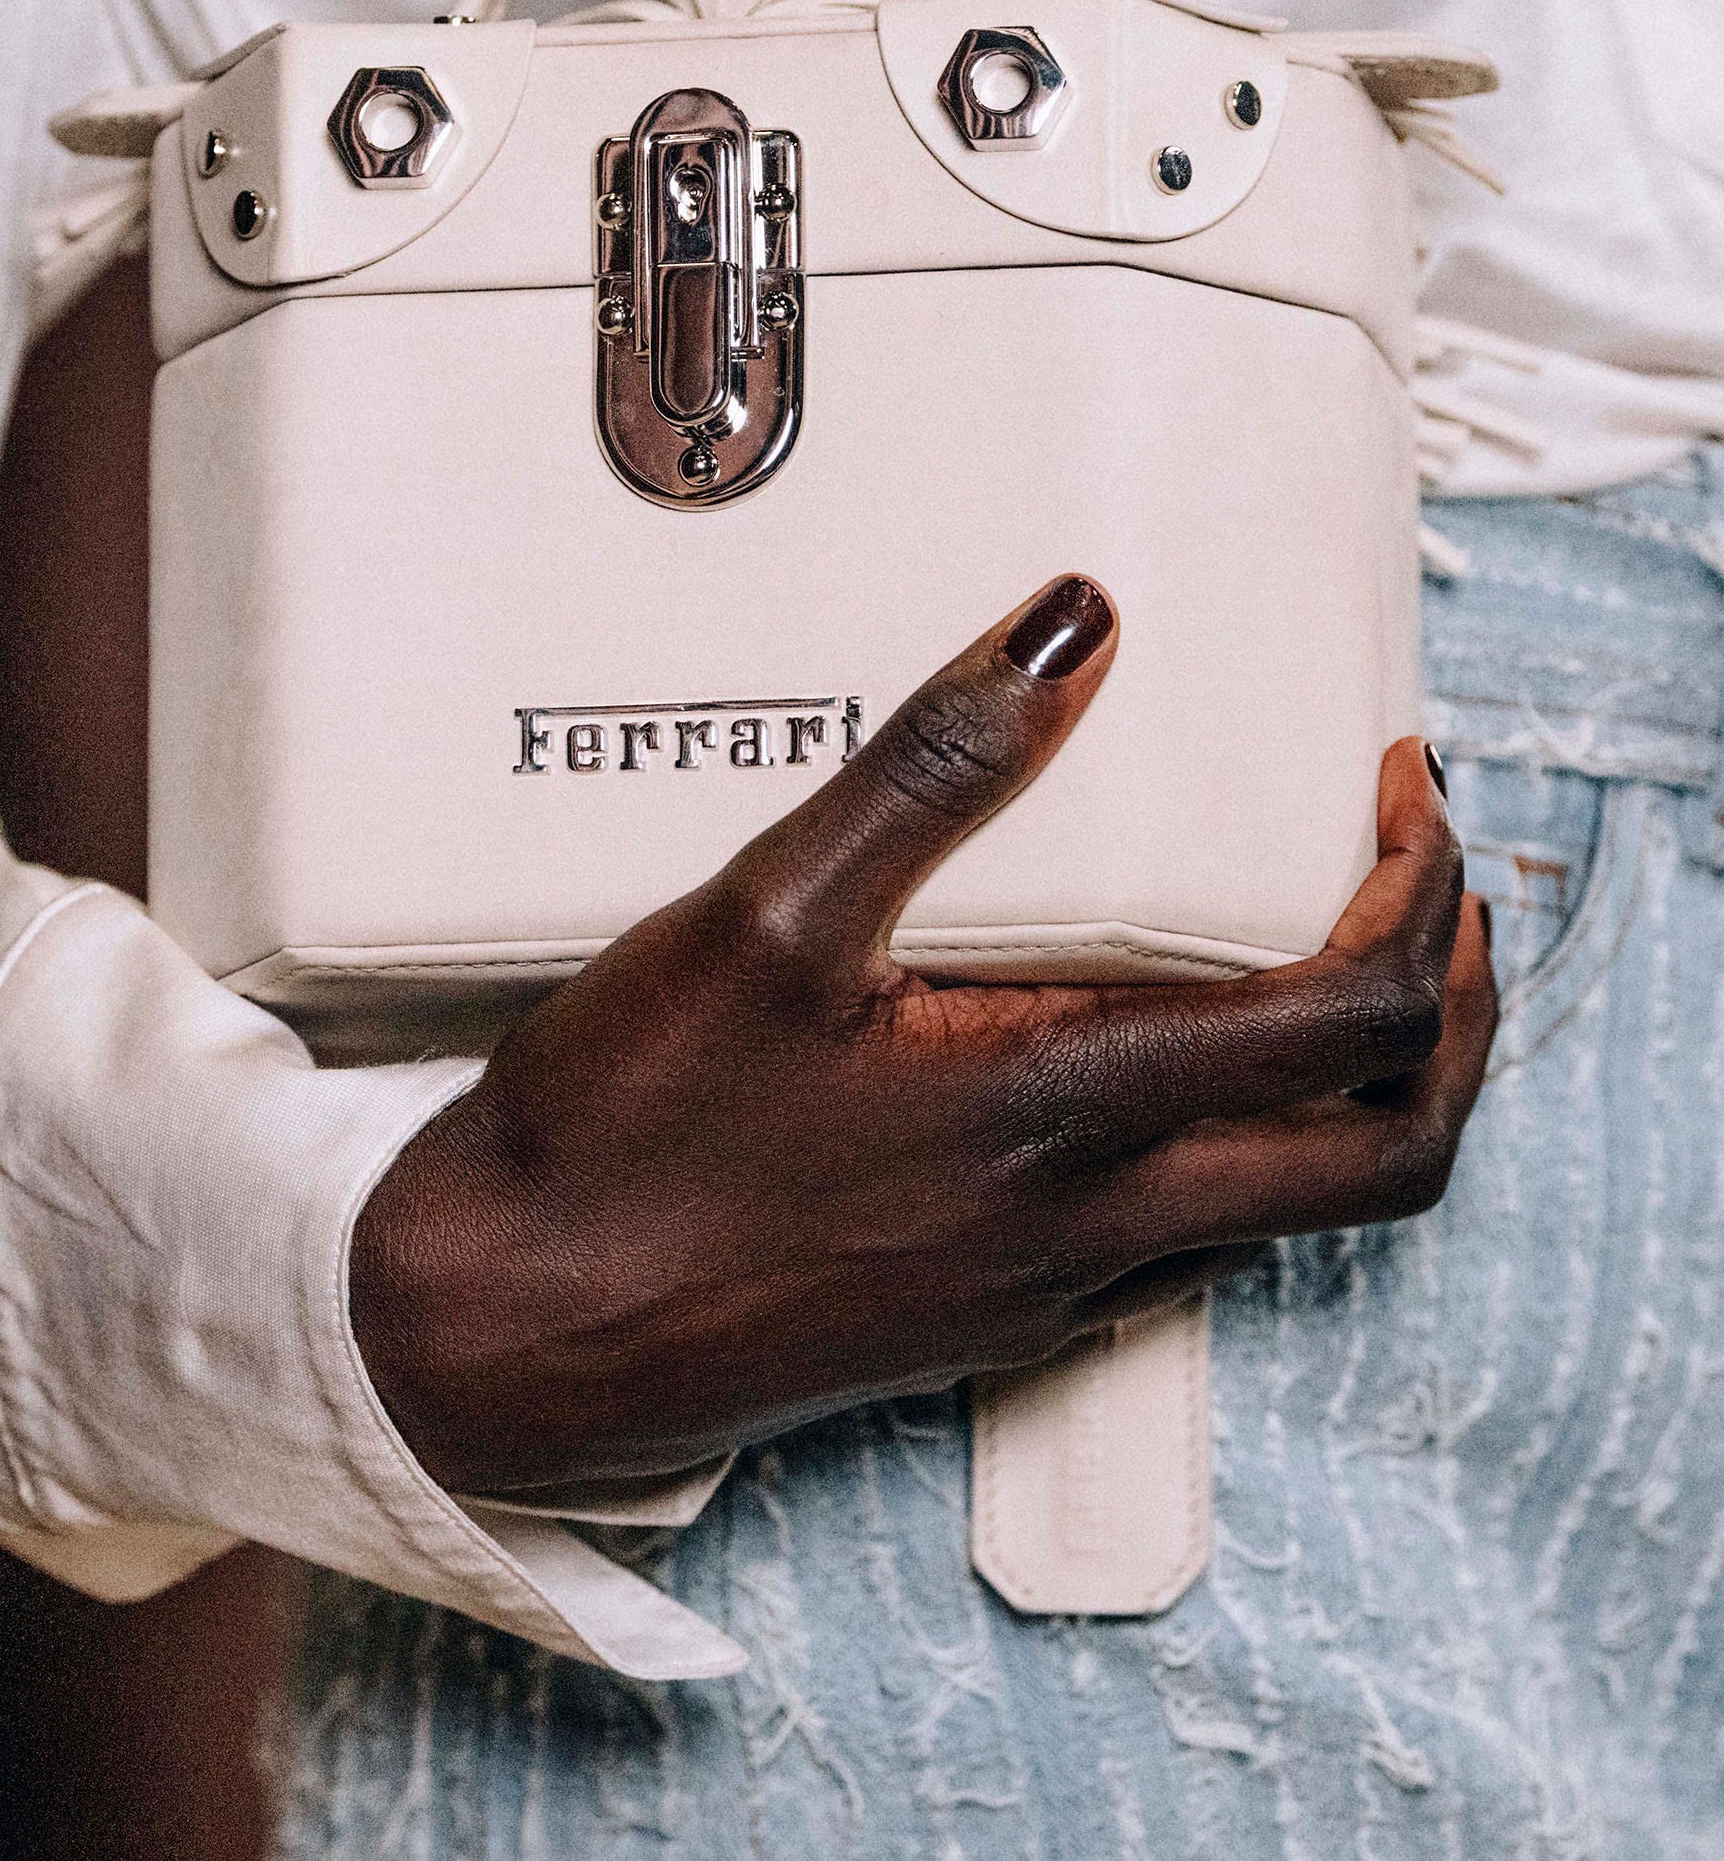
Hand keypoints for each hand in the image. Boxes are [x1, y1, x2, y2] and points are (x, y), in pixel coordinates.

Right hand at [350, 576, 1495, 1495]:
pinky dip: (1247, 1144)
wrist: (506, 1334)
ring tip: (1320, 952)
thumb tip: (1075, 627)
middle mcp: (1097, 1224)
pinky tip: (1154, 1063)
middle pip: (1395, 1156)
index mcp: (1067, 1112)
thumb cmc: (625, 1136)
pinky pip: (1196, 1245)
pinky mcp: (997, 1322)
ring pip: (1306, 1212)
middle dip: (1457, 1014)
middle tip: (1423, 887)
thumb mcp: (769, 913)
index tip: (1395, 791)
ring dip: (1364, 1087)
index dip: (1423, 894)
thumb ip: (934, 766)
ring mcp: (1056, 1291)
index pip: (1358, 1024)